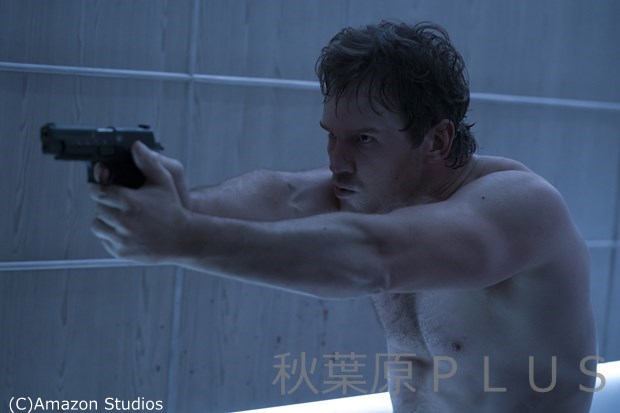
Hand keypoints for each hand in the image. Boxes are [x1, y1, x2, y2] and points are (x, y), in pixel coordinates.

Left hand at [90, 141, 191, 262]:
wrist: (183, 239)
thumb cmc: (172, 209)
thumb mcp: (164, 181)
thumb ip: (148, 162)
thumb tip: (135, 146)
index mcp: (130, 202)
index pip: (99, 191)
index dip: (101, 188)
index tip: (106, 188)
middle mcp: (123, 221)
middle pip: (98, 208)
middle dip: (106, 204)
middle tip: (119, 203)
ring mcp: (121, 239)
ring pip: (97, 225)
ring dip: (105, 219)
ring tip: (121, 217)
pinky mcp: (120, 252)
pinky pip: (104, 240)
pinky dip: (111, 234)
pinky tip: (126, 230)